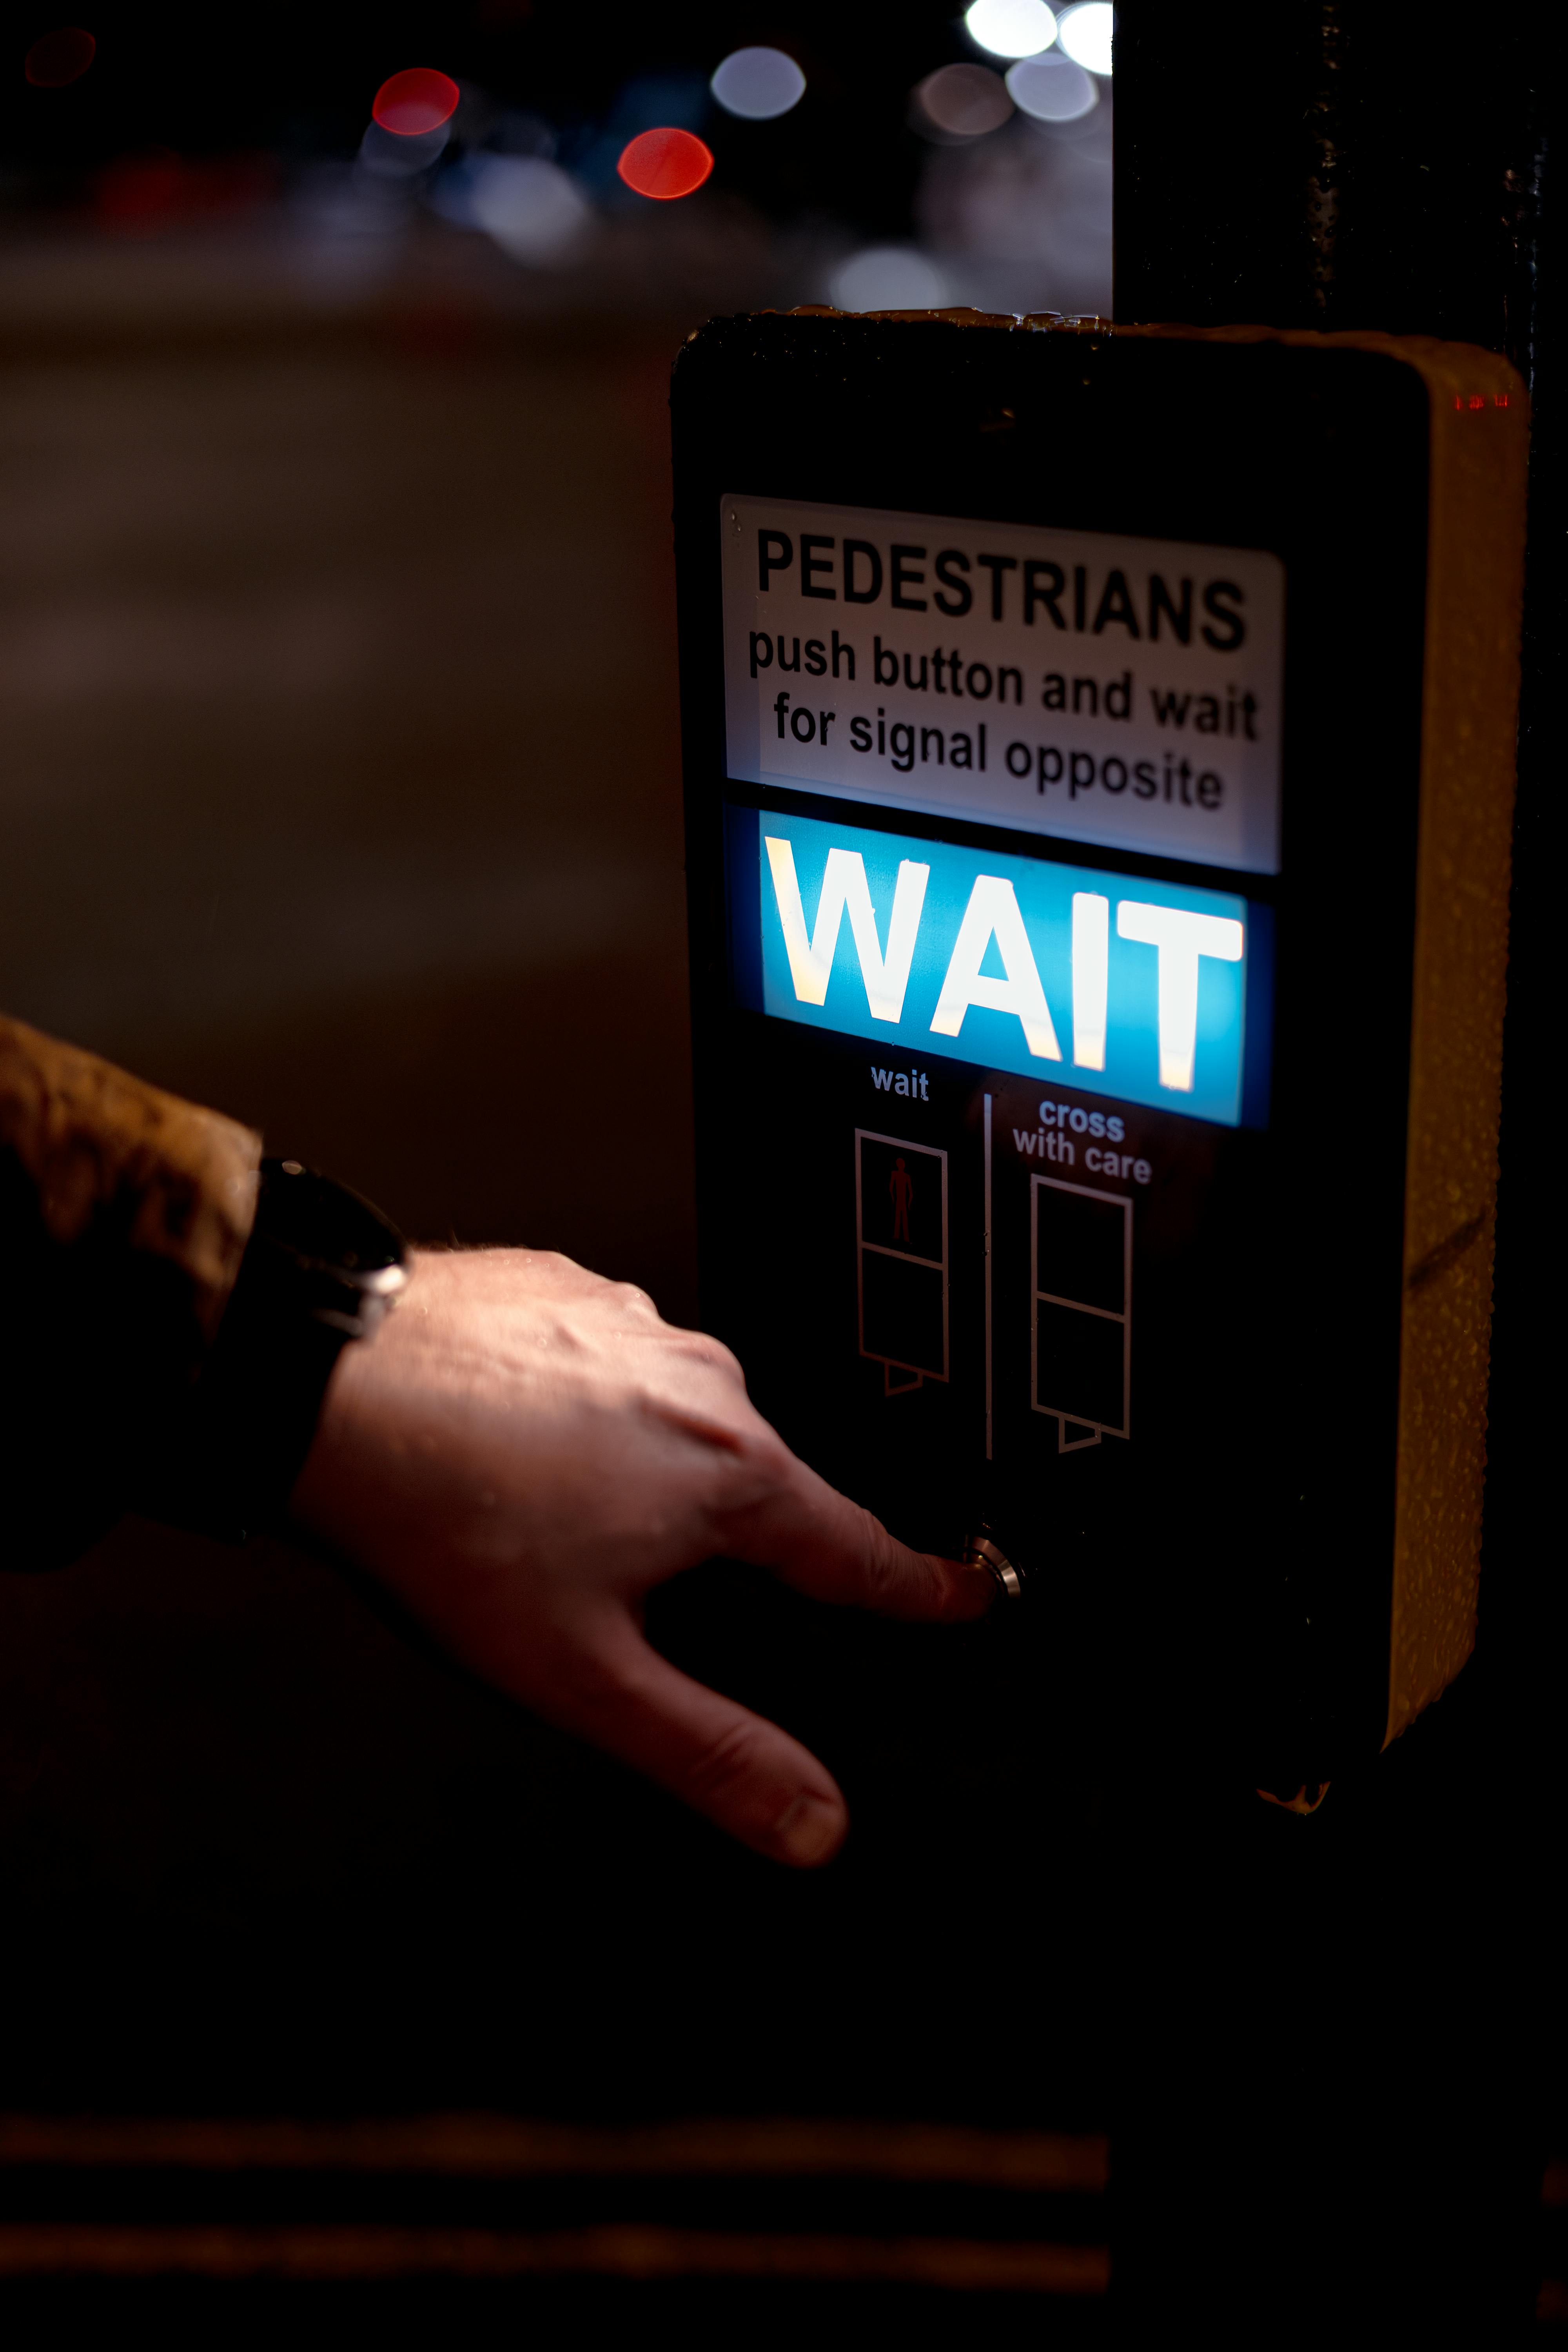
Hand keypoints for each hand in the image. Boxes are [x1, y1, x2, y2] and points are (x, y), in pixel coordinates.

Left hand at [289, 1249, 991, 1865]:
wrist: (321, 1382)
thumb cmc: (440, 1517)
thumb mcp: (585, 1672)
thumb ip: (709, 1751)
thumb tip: (810, 1820)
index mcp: (730, 1474)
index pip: (857, 1551)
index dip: (918, 1586)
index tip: (965, 1590)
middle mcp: (702, 1381)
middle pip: (757, 1483)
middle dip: (728, 1538)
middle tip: (634, 1582)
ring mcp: (635, 1321)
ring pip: (678, 1416)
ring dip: (641, 1467)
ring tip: (543, 1516)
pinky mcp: (570, 1286)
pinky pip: (610, 1360)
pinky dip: (581, 1406)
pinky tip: (511, 1445)